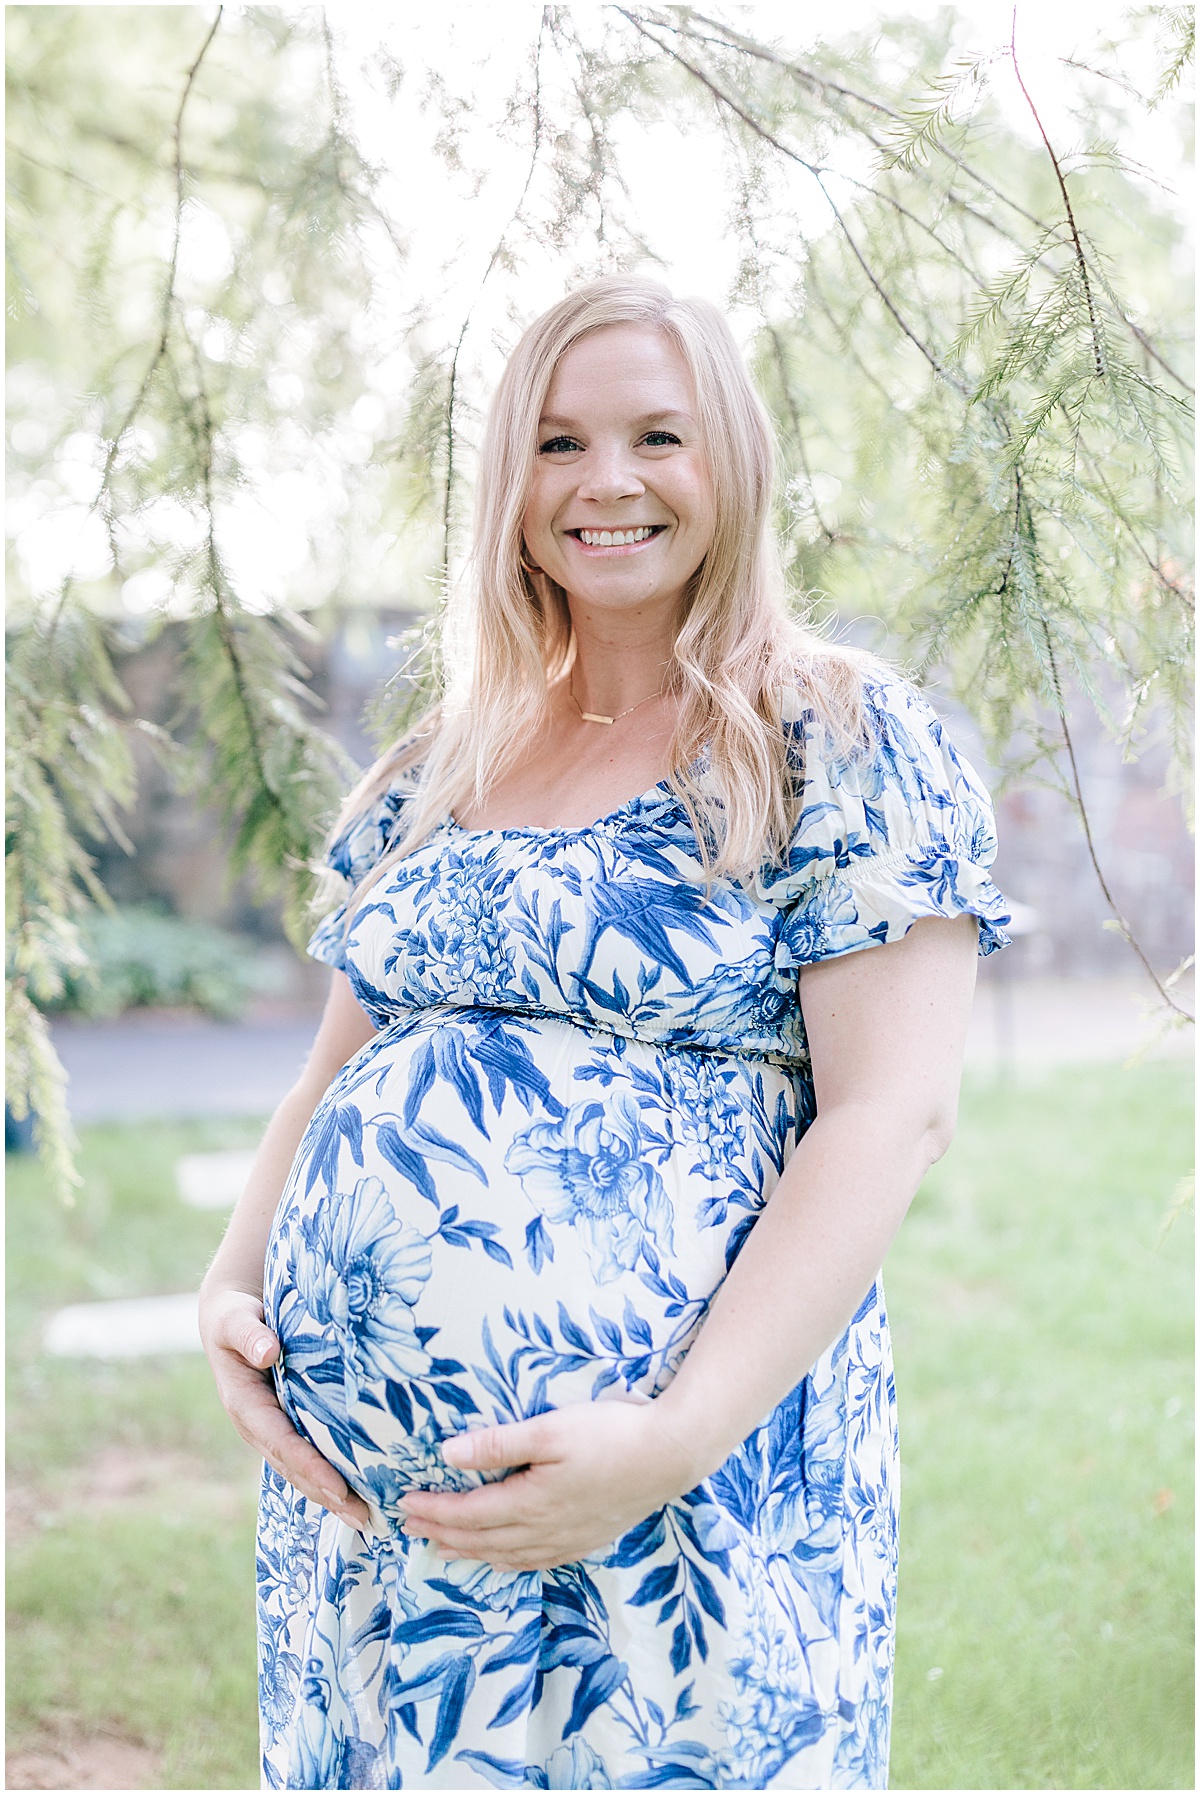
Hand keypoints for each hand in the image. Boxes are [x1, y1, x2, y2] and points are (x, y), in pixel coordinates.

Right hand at [199, 1283, 369, 1530]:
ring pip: (300, 1470)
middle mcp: (257, 1426)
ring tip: (368, 1518)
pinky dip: (329, 1477)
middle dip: (328, 1494)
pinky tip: (358, 1492)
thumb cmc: (233, 1316)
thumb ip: (248, 1334)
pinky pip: (305, 1456)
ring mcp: (270, 1430)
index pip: (281, 1442)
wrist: (227, 1318)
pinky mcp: (284, 1425)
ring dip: (331, 1496)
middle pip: (294, 1468)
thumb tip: (268, 1351)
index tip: (340, 1488)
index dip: (310, 1466)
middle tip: (365, 1516)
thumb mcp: (234, 1319)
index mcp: (244, 1405)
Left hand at [399, 1399, 701, 1570]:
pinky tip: (505, 1559)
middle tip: (411, 1530)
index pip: (468, 1513)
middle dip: (443, 1533)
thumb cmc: (611, 1434)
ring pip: (507, 1556)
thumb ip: (498, 1444)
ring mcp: (568, 1539)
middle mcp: (544, 1530)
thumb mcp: (550, 1429)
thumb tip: (448, 1455)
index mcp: (530, 1502)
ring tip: (445, 1550)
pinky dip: (510, 1562)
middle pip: (482, 1539)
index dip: (433, 1511)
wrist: (670, 1456)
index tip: (404, 1506)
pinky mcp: (588, 1539)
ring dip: (471, 1552)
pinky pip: (537, 1561)